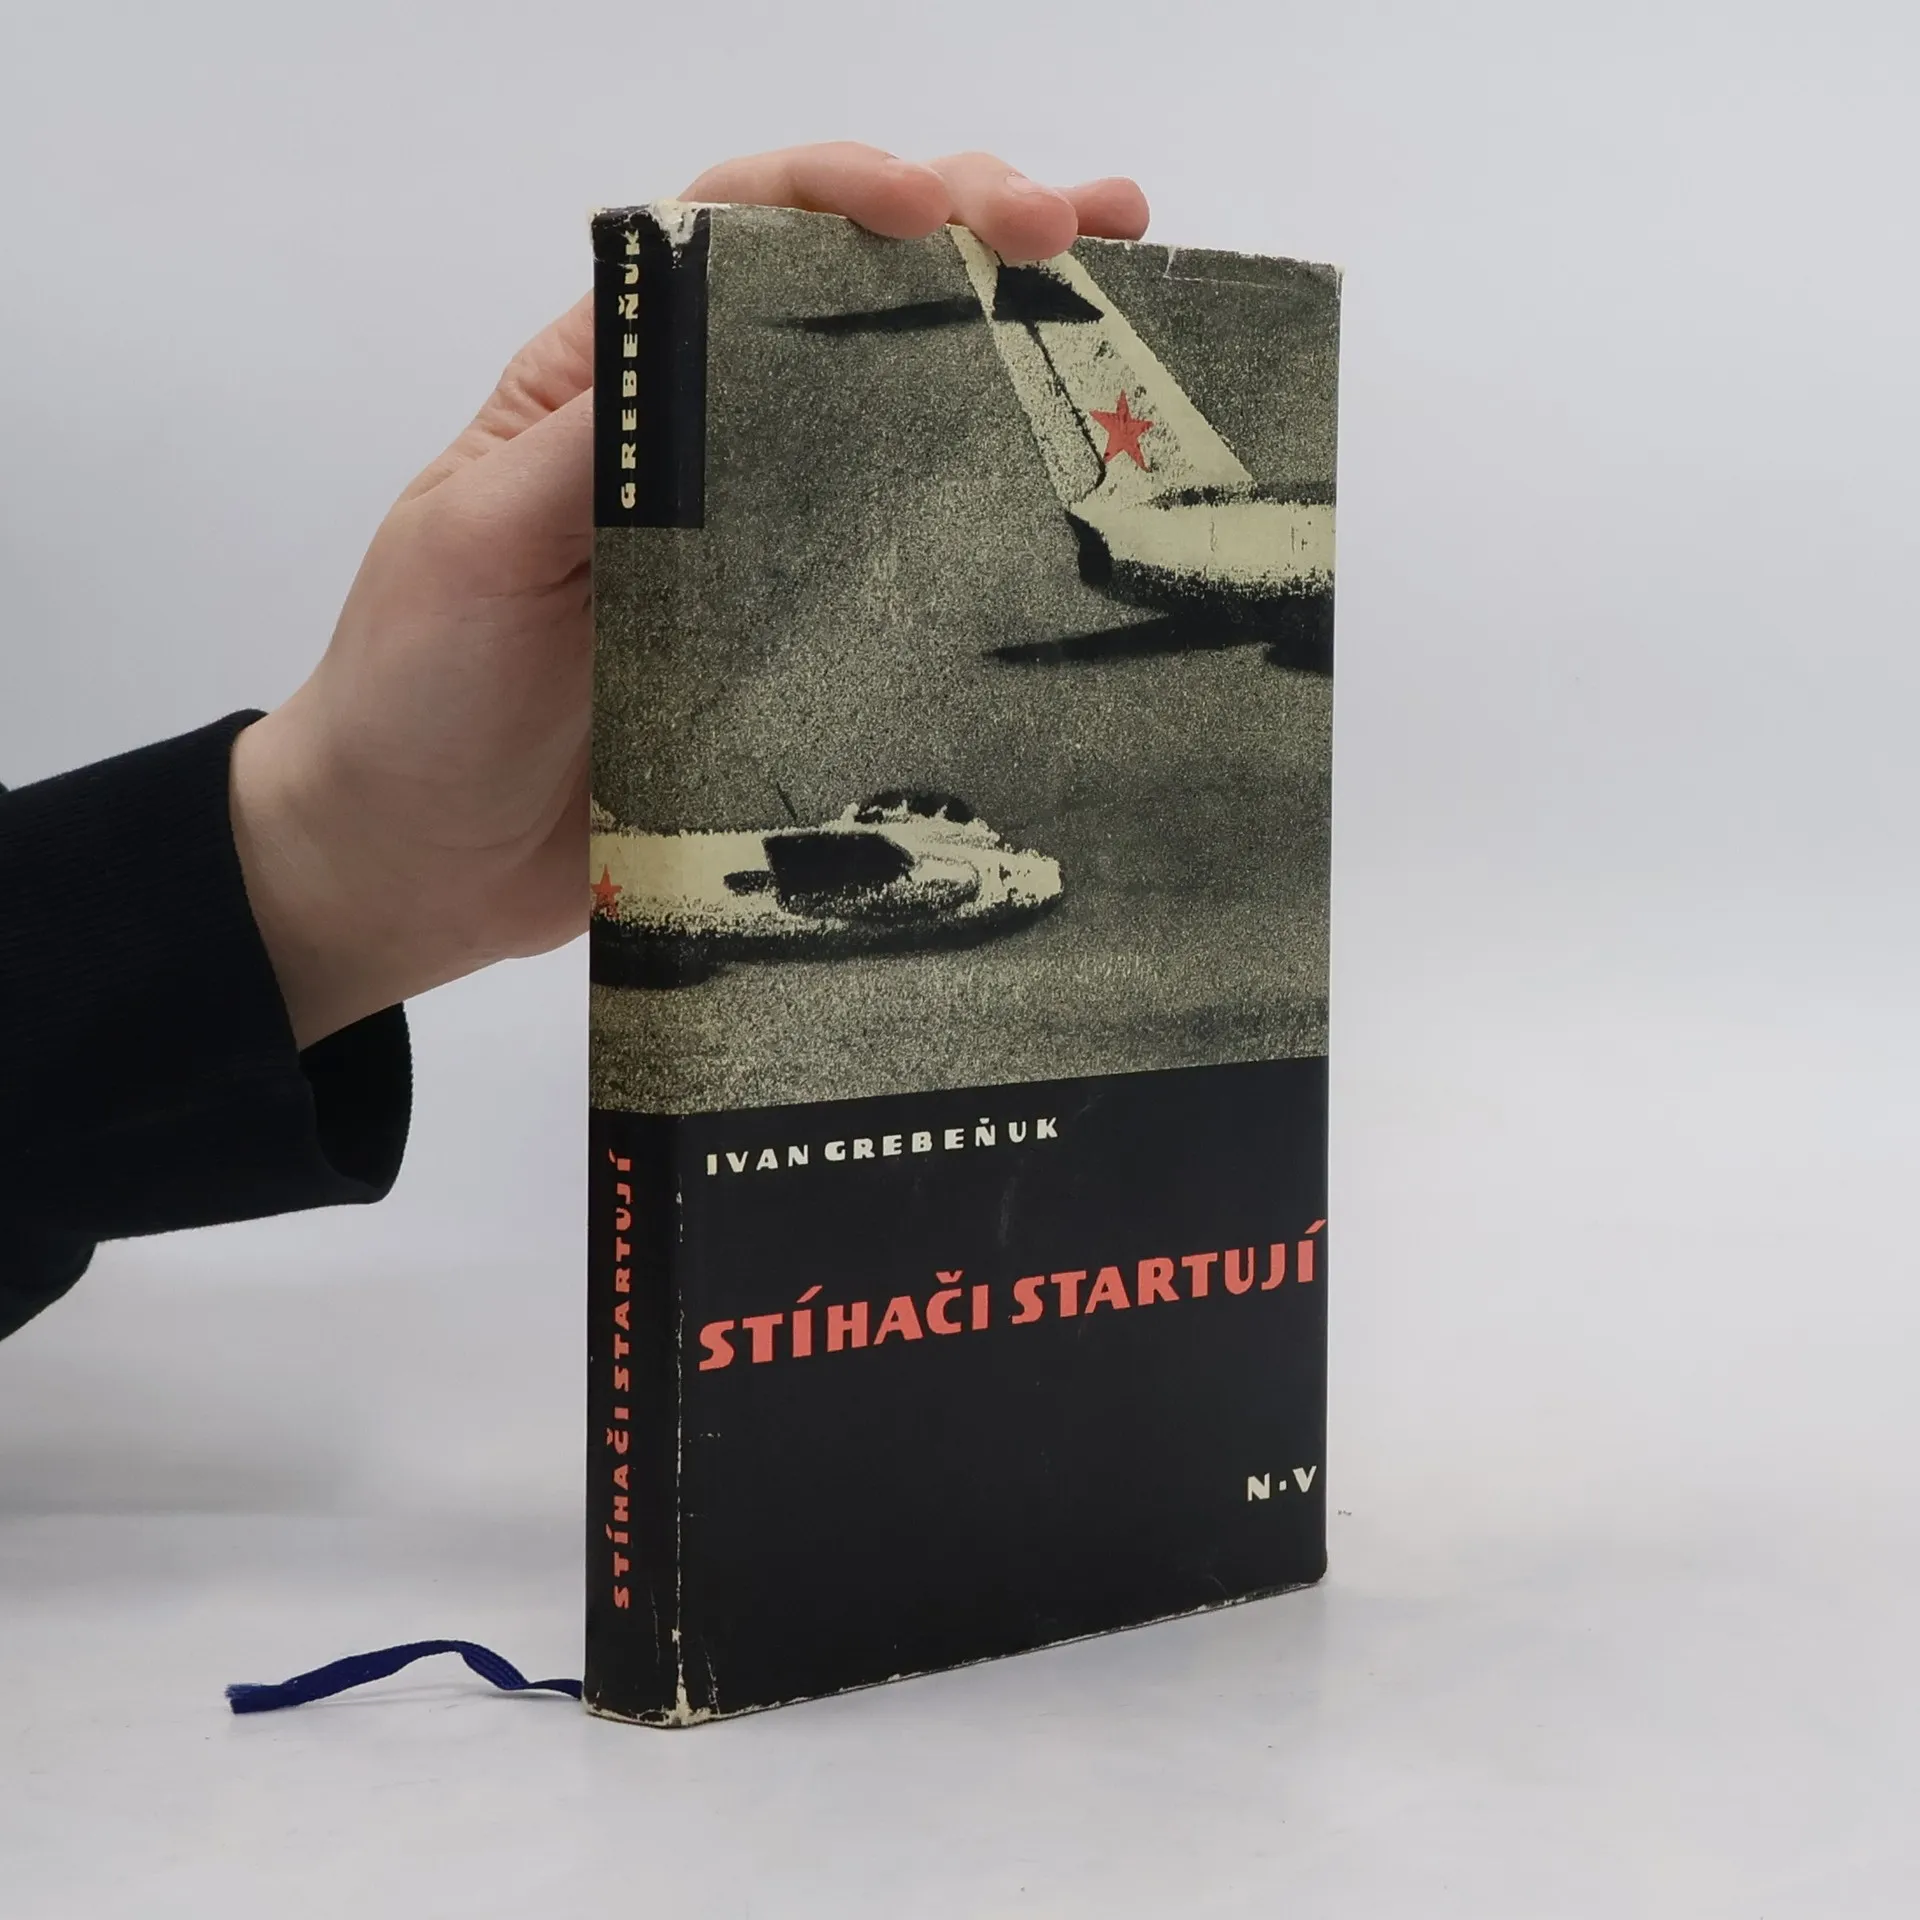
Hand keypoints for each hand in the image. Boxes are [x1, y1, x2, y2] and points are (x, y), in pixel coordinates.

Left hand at [230, 145, 1149, 1047]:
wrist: (418, 861)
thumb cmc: (417, 694)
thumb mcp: (475, 543)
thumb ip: (581, 446)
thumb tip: (702, 348)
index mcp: (607, 386)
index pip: (735, 238)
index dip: (842, 194)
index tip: (941, 210)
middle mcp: (697, 447)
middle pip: (842, 298)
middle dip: (966, 233)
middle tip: (1078, 234)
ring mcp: (756, 547)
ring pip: (894, 415)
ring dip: (1005, 343)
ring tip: (1122, 297)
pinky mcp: (794, 644)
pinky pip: (902, 566)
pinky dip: (986, 514)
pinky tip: (1068, 490)